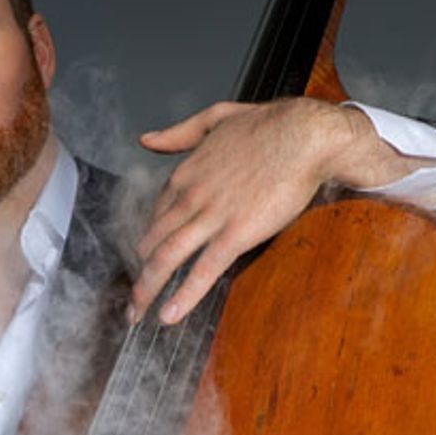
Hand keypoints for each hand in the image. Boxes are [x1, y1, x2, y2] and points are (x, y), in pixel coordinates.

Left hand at [131, 98, 419, 324]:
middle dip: (138, 273)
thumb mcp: (213, 119)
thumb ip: (177, 134)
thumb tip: (145, 140)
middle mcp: (189, 197)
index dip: (149, 240)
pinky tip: (169, 315)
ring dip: (147, 289)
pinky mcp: (236, 234)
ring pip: (168, 259)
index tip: (147, 259)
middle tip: (131, 299)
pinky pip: (203, 270)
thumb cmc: (268, 125)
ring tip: (136, 313)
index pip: (156, 215)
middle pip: (153, 241)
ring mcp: (211, 217)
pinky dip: (183, 296)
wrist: (304, 134)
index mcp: (185, 174)